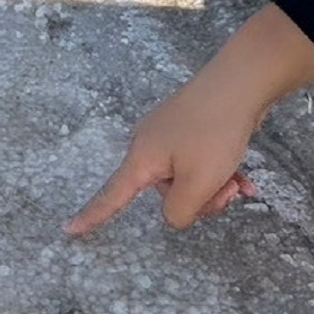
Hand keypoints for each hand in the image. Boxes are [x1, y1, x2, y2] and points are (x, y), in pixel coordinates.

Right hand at [69, 5, 313, 236]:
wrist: (240, 82)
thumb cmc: (214, 134)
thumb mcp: (198, 183)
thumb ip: (179, 212)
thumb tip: (174, 213)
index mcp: (141, 160)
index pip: (112, 196)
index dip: (92, 215)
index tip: (69, 230)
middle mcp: (149, 145)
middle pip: (166, 193)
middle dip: (198, 199)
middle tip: (226, 190)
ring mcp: (169, 134)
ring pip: (187, 178)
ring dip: (213, 186)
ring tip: (238, 181)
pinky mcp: (190, 128)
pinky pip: (199, 162)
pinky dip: (220, 174)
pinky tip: (244, 181)